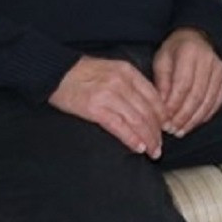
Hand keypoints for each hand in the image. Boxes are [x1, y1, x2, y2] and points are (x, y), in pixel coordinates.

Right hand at [48, 56, 165, 157]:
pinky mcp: (95, 108)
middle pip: (148, 111)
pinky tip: (138, 148)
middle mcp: (122, 82)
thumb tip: (146, 108)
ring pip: (137, 120)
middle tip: (160, 146)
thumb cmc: (83, 73)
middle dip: (157, 132)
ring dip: (148, 139)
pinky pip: (119, 126)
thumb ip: (130, 85)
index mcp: (128, 72)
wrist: (55, 72)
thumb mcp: (112, 70)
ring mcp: (109, 95)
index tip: (166, 128)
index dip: (162, 116)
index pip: (154, 96)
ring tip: (153, 151)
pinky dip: (131, 138)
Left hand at [153, 27, 221, 137]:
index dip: (173, 105)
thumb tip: (162, 107)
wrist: (197, 38)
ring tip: (181, 130)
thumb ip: (161, 82)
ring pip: (208, 101)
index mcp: (190, 52)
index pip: (183, 85)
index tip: (163, 119)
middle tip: (171, 129)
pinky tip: (194, 123)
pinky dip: (205, 115)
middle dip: (183, 116)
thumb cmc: (175, 51)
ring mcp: (220, 70)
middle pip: (197, 95)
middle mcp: (209, 60)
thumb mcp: (162, 60)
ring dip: (194, 120)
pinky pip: (217, 101)